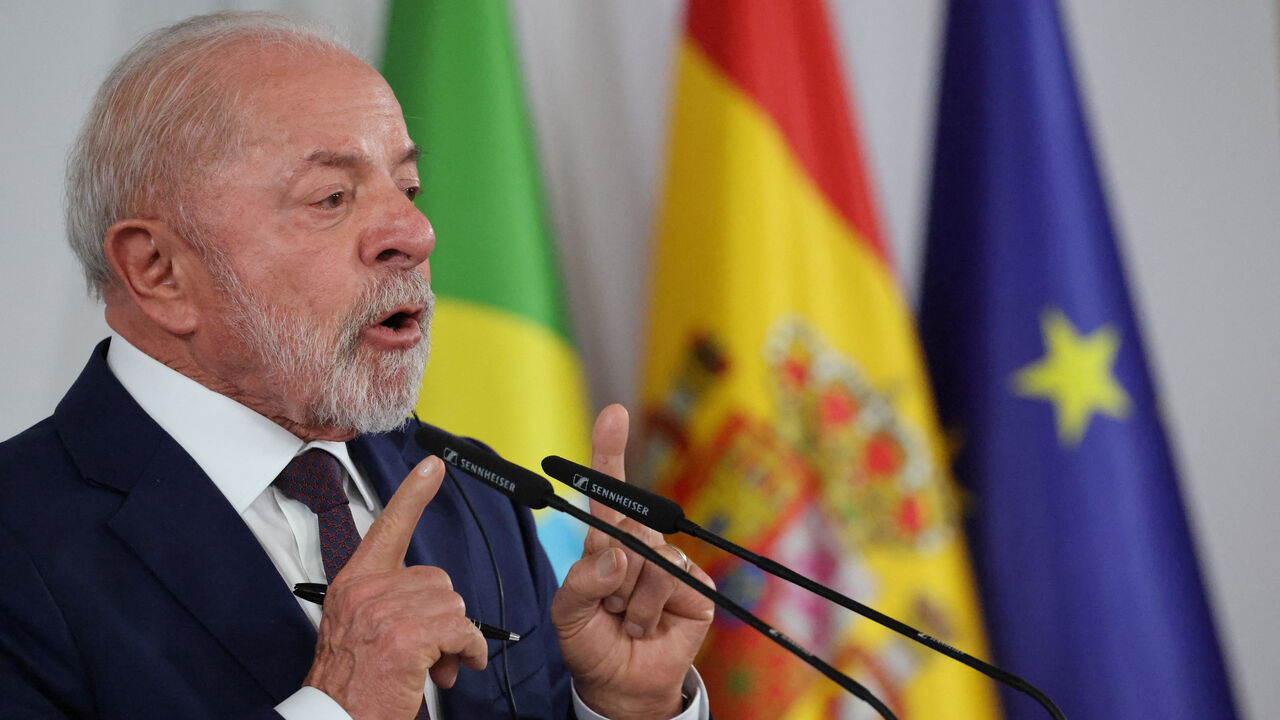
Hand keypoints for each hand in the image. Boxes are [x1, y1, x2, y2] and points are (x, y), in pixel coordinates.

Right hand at [303, 456, 487, 719]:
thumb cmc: (351, 687)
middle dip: (443, 617)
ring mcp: (384, 612)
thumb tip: (435, 606)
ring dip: (454, 639)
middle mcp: (366, 591)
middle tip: (430, 652)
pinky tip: (456, 668)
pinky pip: (461, 629)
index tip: (432, 466)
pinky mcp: (406, 636)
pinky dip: (468, 651)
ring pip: (452, 604)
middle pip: (437, 579)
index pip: (387, 527)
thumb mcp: (358, 632)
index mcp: (353, 585)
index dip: (412, 494)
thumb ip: (389, 605)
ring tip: (434, 666)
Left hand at [552, 405, 714, 719]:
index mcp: (606, 543)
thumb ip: (580, 581)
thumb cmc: (592, 642)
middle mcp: (640, 546)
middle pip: (627, 528)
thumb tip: (617, 557)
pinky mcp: (695, 585)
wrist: (621, 685)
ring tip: (628, 618)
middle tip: (608, 604)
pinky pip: (670, 579)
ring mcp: (670, 563)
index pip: (608, 492)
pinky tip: (649, 625)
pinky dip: (650, 609)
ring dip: (629, 598)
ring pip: (648, 557)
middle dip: (610, 572)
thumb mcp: (567, 612)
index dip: (610, 450)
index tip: (614, 413)